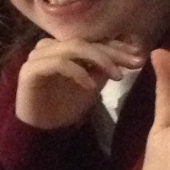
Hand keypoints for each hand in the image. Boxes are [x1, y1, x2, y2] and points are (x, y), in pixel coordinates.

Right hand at [13, 36, 144, 130]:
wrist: (44, 129)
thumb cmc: (67, 105)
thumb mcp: (94, 83)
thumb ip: (106, 67)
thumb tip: (131, 53)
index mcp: (64, 46)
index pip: (93, 39)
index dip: (117, 46)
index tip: (139, 55)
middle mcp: (49, 46)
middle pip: (86, 41)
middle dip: (114, 52)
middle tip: (135, 62)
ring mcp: (38, 56)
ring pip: (73, 47)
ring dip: (99, 59)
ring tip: (117, 76)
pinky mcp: (30, 70)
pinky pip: (58, 63)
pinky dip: (78, 72)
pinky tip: (91, 86)